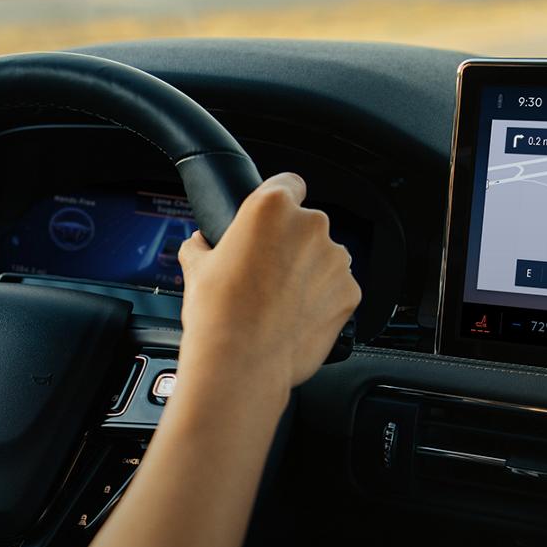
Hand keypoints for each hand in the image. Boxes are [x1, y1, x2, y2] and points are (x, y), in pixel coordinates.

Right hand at [175, 173, 359, 409]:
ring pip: (325, 257)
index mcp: (271, 207)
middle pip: (307, 224)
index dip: (280, 202)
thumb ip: (203, 246)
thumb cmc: (218, 314)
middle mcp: (310, 226)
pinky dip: (324, 299)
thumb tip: (200, 245)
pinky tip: (297, 317)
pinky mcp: (350, 293)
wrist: (241, 362)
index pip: (289, 183)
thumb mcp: (196, 268)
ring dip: (310, 271)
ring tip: (281, 301)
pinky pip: (338, 288)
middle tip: (267, 273)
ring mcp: (335, 260)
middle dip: (292, 244)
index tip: (273, 221)